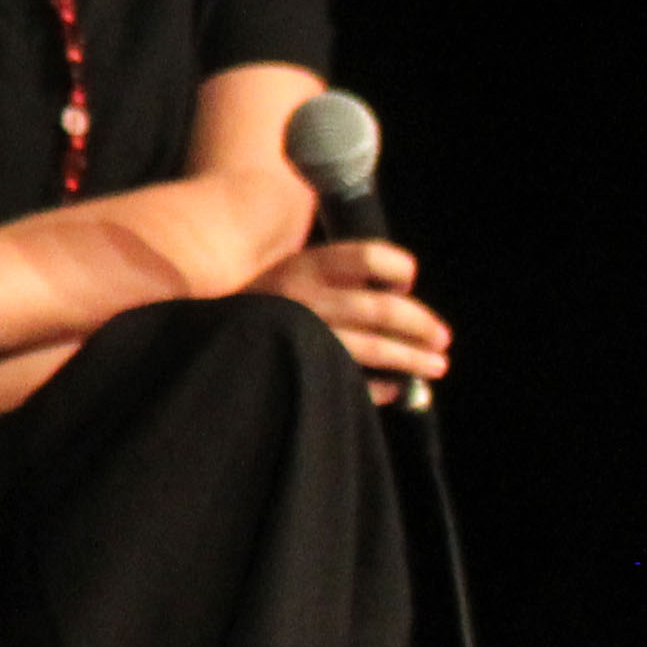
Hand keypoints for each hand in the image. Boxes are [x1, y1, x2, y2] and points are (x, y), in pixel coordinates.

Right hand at [247, 234, 451, 402]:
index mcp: (305, 266)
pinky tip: (393, 388)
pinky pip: (352, 380)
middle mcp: (306, 297)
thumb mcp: (289, 273)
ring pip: (374, 346)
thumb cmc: (259, 305)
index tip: (406, 284)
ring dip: (412, 358)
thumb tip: (395, 296)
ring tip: (436, 366)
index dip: (399, 268)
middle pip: (382, 308)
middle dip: (420, 325)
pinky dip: (379, 387)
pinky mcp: (297, 365)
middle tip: (442, 340)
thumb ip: (334, 278)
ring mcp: (302, 334)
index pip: (369, 257)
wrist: (204, 335)